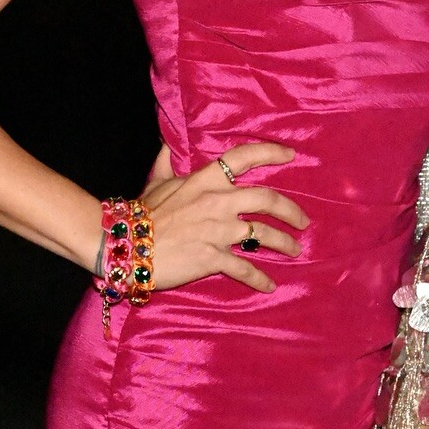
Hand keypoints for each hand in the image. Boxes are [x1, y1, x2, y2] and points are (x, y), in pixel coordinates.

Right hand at [140, 142, 307, 293]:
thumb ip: (166, 161)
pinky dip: (259, 278)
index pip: (244, 157)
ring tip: (294, 250)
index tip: (291, 155)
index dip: (271, 153)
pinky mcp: (212, 257)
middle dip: (291, 210)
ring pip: (263, 234)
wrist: (125, 245)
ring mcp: (217, 230)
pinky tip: (269, 285)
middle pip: (267, 199)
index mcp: (205, 180)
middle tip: (303, 221)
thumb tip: (167, 142)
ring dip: (283, 243)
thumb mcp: (156, 182)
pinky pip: (244, 268)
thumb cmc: (141, 213)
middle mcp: (217, 202)